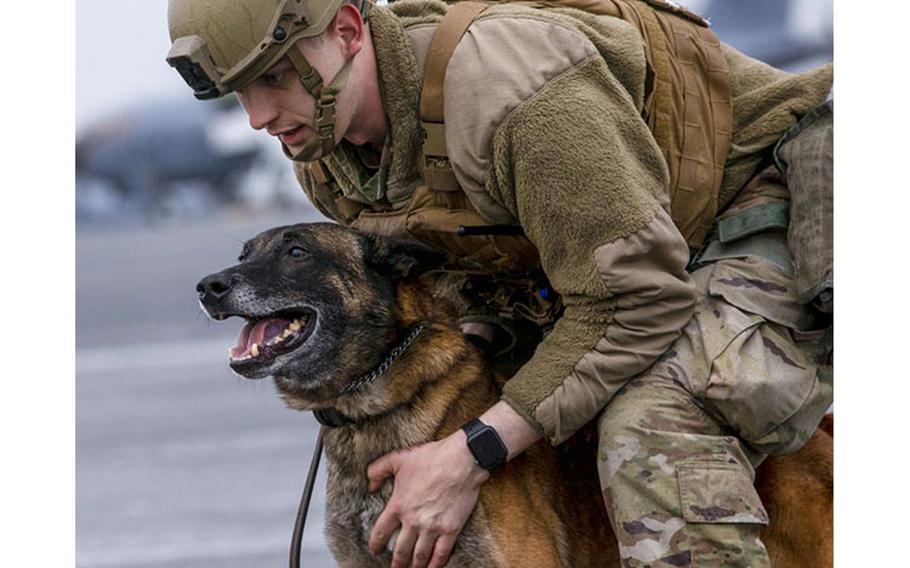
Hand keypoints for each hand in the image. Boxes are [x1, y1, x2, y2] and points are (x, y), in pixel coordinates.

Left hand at [366, 431, 489, 567]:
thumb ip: (378, 470)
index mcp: (399, 504)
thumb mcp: (399, 458)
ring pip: (419, 555)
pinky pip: (441, 554)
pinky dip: (434, 565)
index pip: (381, 531)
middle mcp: (413, 520)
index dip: (375, 544)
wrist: (462, 460)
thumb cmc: (432, 457)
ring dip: (414, 566)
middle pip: (400, 550)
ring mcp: (432, 527)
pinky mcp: (450, 529)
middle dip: (396, 562)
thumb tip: (371, 485)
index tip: (375, 550)